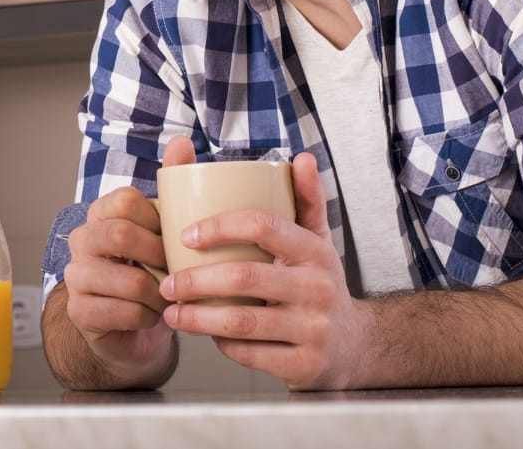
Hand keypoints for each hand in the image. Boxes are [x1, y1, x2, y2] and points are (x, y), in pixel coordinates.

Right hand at [58, 137, 197, 381]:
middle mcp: (81, 240)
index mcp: (101, 214)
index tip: (172, 238)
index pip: (125, 200)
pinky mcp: (79, 312)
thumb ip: (173, 182)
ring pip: (127, 280)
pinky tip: (151, 316)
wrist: (132, 328)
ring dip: (158, 293)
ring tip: (167, 297)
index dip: (155, 221)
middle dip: (158, 256)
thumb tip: (181, 142)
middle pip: (119, 234)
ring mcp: (75, 276)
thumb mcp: (164, 228)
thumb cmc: (151, 272)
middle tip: (174, 270)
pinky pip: (124, 312)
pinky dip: (148, 317)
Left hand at [158, 151, 372, 389]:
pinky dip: (222, 344)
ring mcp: (313, 329)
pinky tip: (206, 335)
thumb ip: (306, 200)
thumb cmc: (320, 286)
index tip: (185, 235)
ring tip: (172, 312)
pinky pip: (250, 353)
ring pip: (241, 322)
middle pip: (244, 278)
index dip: (220, 227)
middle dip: (196, 281)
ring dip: (197, 318)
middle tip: (168, 284)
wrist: (354, 347)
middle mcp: (317, 288)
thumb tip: (300, 158)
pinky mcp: (304, 365)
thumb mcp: (318, 242)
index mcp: (315, 250)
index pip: (263, 226)